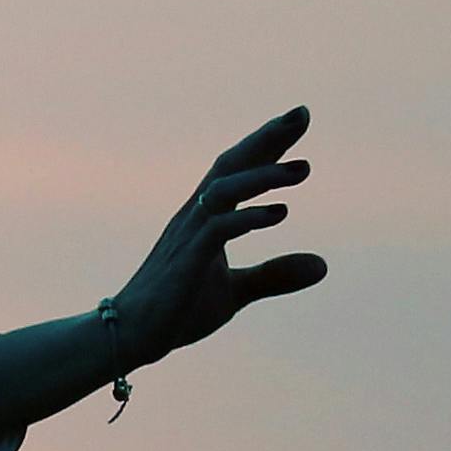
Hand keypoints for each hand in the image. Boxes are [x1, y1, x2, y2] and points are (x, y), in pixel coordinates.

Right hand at [107, 107, 331, 363]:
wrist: (128, 337)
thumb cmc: (175, 311)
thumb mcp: (234, 292)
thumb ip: (274, 275)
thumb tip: (323, 266)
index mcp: (204, 217)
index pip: (238, 169)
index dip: (268, 143)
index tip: (300, 118)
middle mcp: (194, 216)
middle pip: (231, 164)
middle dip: (267, 138)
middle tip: (302, 113)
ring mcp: (187, 236)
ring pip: (225, 189)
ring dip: (264, 175)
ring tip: (302, 169)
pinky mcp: (186, 261)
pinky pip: (219, 228)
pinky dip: (249, 217)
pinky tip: (279, 213)